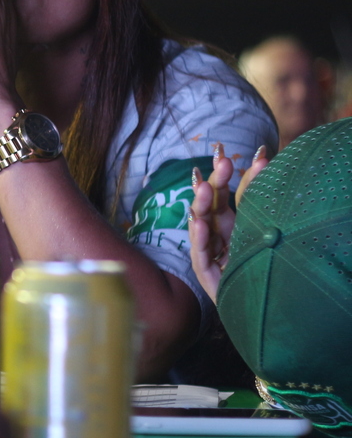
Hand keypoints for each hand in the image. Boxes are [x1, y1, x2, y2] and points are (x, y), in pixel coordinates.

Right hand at [189, 144, 268, 303]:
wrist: (257, 309)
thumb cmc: (257, 270)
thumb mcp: (257, 231)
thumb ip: (254, 200)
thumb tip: (264, 159)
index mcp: (230, 223)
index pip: (229, 194)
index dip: (232, 175)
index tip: (235, 152)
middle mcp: (217, 234)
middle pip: (213, 204)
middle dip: (215, 181)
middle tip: (223, 161)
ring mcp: (209, 252)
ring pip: (202, 224)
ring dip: (202, 205)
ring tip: (206, 189)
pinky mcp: (206, 273)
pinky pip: (201, 254)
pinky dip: (200, 238)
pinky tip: (200, 224)